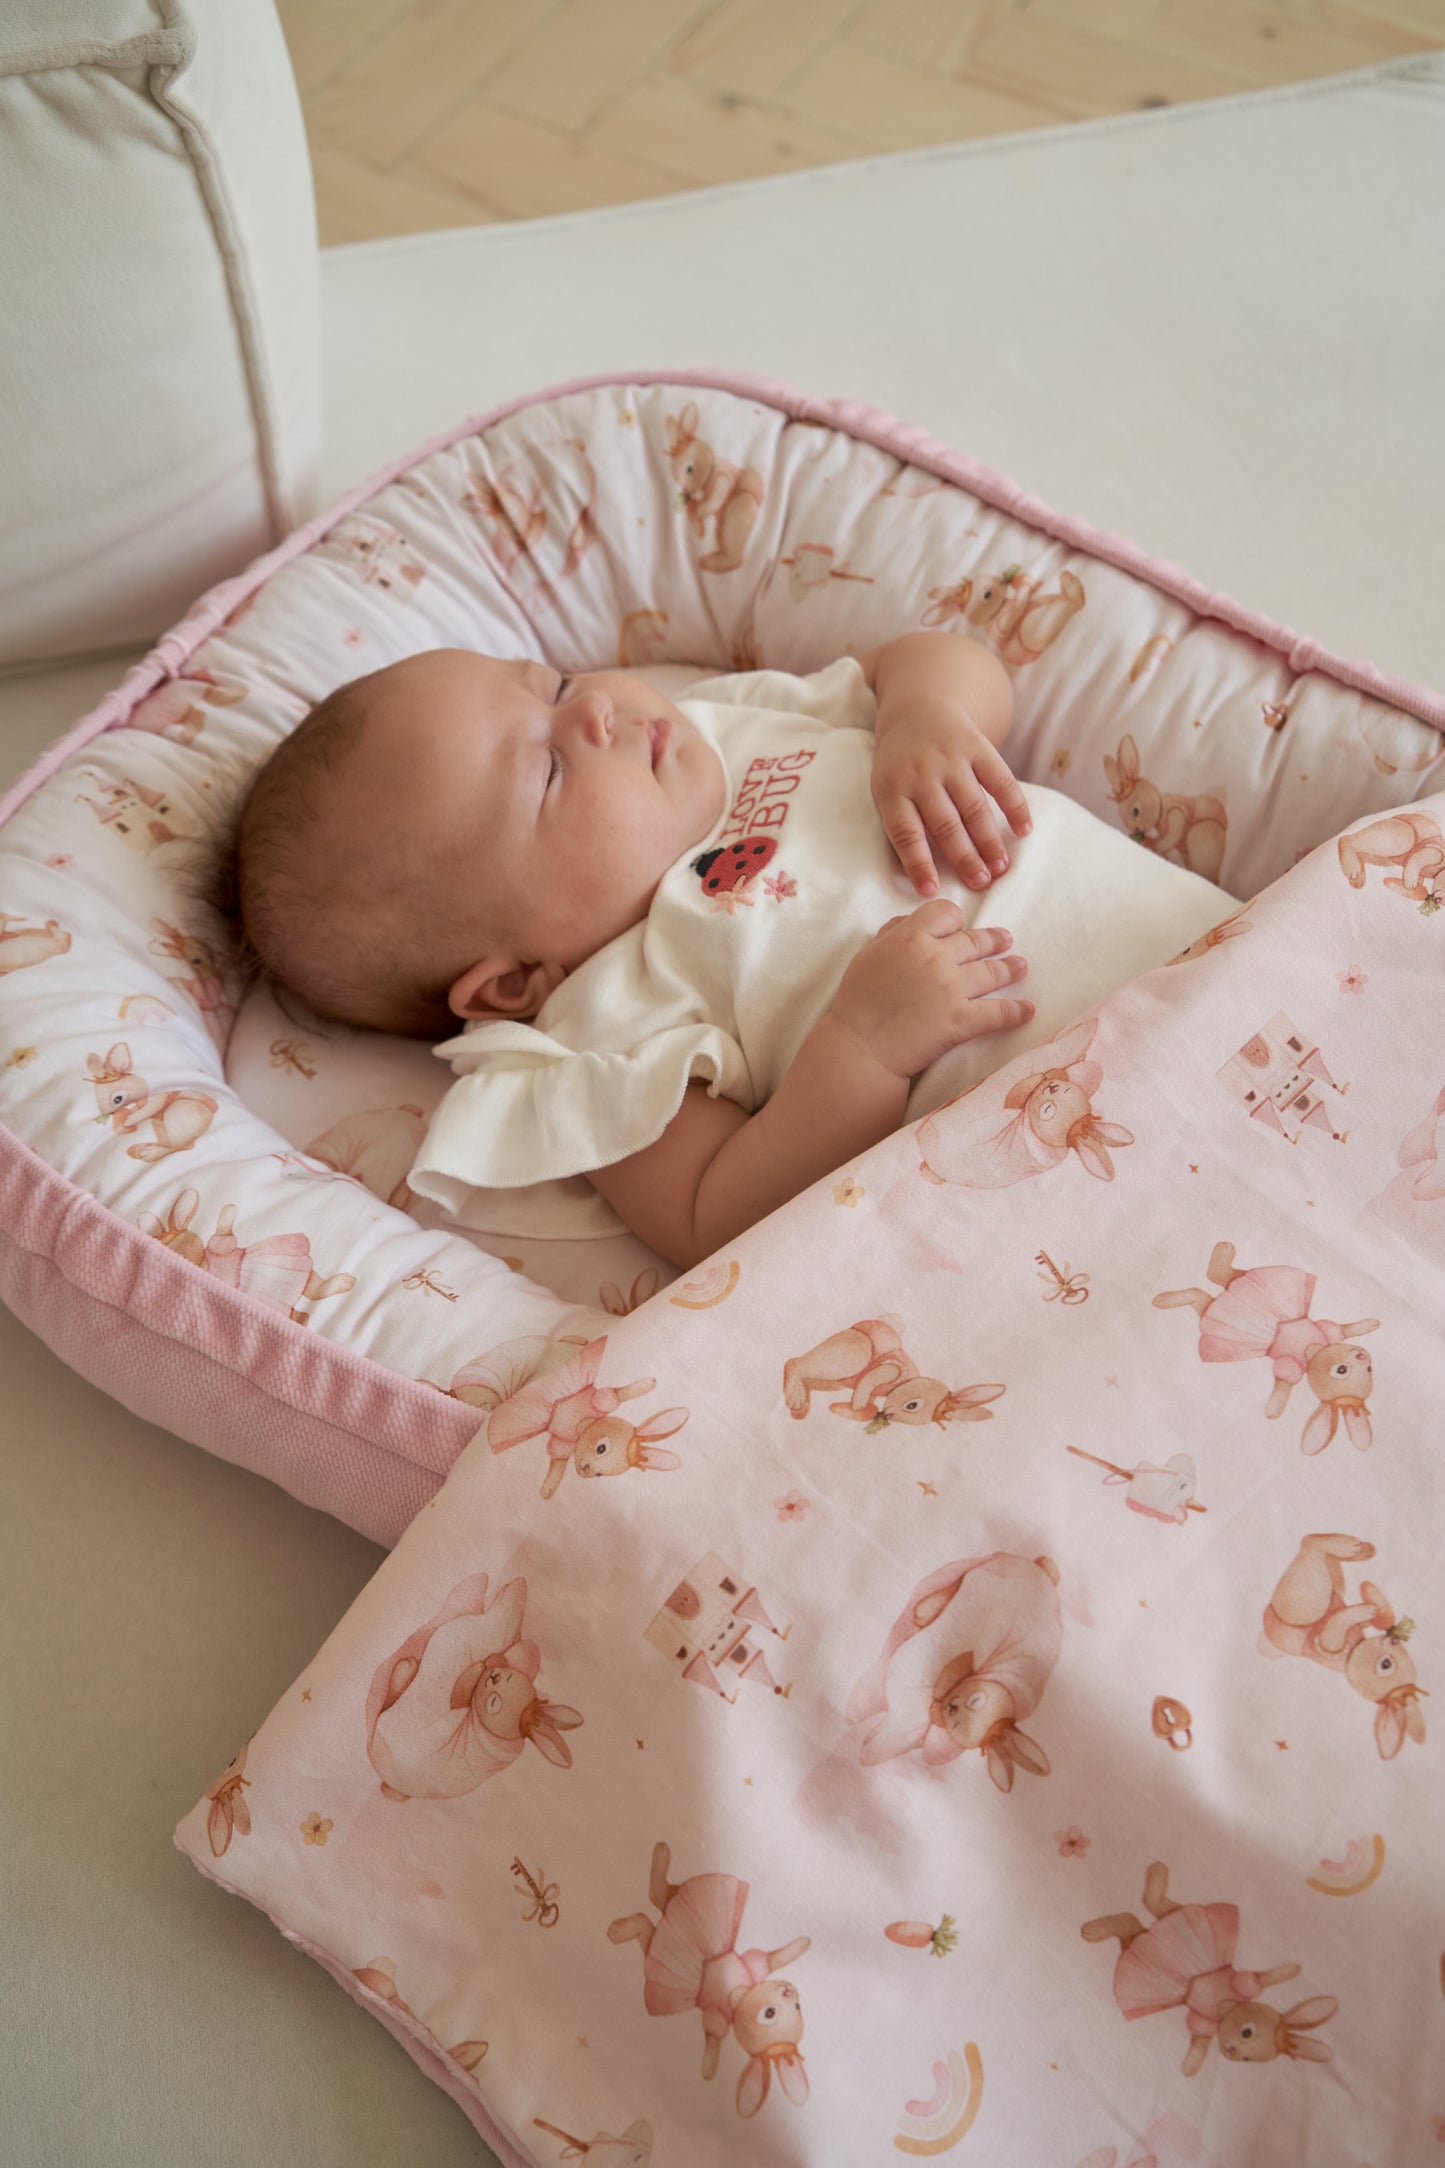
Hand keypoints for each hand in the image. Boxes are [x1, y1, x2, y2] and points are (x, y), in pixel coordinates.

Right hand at [828, 903, 1032, 1080]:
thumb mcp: (867, 956)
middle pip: (975, 941)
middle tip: (1007, 940)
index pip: (947, 914)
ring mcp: (952, 988)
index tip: (959, 928)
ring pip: (992, 972)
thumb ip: (891, 934)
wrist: (861, 1047)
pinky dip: (1016, 1012)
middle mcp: (936, 957)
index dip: (955, 920)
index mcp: (911, 937)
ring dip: (1010, 969)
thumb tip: (909, 920)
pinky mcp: (962, 1019)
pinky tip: (1027, 1011)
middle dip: (995, 940)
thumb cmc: (857, 1003)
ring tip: (1021, 967)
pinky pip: (998, 1012)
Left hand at [872, 700, 1031, 895]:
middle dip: (965, 858)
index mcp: (892, 789)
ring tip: (1001, 867)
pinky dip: (1015, 806)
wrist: (919, 710)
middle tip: (981, 883)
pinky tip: (1025, 830)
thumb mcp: (888, 790)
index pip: (905, 833)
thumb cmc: (902, 767)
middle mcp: (921, 773)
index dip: (918, 864)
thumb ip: (904, 824)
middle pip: (945, 824)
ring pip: (974, 807)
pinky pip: (1000, 780)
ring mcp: (950, 758)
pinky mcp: (977, 746)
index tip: (932, 892)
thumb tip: (927, 876)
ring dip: (989, 840)